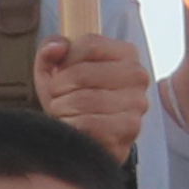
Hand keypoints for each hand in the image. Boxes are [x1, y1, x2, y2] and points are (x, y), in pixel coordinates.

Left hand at [29, 24, 153, 161]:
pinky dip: (71, 126)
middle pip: (81, 73)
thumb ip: (51, 52)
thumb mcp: (57, 71)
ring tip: (65, 114)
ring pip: (82, 100)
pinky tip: (73, 129)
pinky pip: (87, 124)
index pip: (89, 44)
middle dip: (58, 89)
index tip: (62, 74)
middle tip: (59, 99)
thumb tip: (56, 47)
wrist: (85, 144)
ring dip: (62, 109)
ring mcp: (136, 104)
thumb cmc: (73, 101)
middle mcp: (137, 76)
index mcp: (126, 54)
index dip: (64, 62)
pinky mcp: (127, 130)